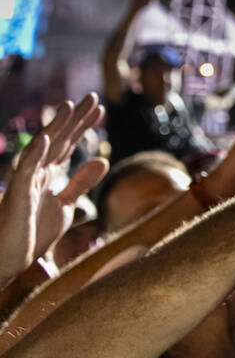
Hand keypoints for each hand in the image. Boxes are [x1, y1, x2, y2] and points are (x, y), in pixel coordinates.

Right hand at [0, 95, 107, 284]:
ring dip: (55, 127)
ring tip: (68, 107)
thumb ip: (81, 183)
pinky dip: (35, 154)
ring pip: (41, 149)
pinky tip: (45, 138)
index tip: (100, 108)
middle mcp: (36, 173)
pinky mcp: (16, 196)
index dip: (83, 126)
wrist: (10, 261)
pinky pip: (24, 172)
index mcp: (47, 174)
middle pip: (58, 139)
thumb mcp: (65, 206)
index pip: (68, 143)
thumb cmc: (33, 234)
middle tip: (93, 96)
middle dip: (75, 119)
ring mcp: (25, 182)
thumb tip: (102, 160)